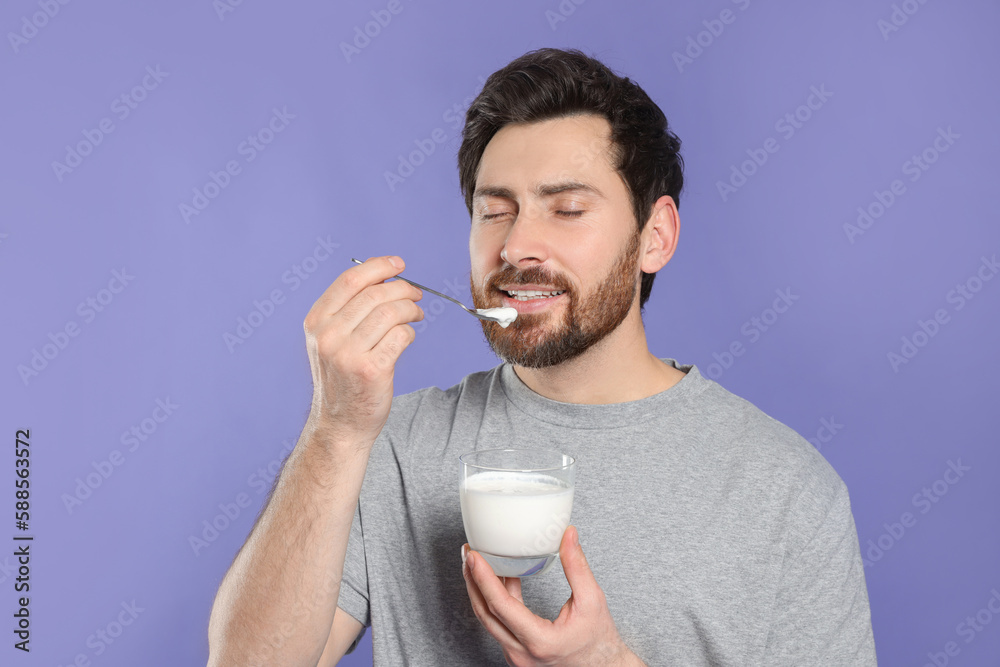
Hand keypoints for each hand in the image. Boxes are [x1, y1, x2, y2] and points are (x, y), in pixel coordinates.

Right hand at [302, 255, 422, 445]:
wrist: (340, 424)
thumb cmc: (342, 379)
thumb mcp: (331, 341)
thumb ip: (348, 311)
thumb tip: (385, 278)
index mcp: (316, 322)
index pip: (350, 281)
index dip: (378, 267)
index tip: (398, 264)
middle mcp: (329, 336)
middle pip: (375, 294)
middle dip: (403, 289)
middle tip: (416, 294)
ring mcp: (348, 353)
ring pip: (391, 312)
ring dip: (411, 309)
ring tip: (416, 315)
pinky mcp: (371, 369)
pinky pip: (401, 336)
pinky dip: (409, 332)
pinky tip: (407, 337)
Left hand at [462, 526, 640, 666]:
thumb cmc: (599, 640)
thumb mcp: (592, 600)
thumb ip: (577, 566)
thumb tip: (568, 535)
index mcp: (539, 640)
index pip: (501, 606)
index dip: (484, 578)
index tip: (475, 557)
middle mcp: (522, 653)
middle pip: (486, 613)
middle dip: (473, 580)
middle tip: (468, 553)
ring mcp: (517, 656)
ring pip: (489, 620)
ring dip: (480, 590)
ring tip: (477, 562)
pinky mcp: (517, 652)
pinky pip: (498, 625)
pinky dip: (495, 600)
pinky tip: (500, 579)